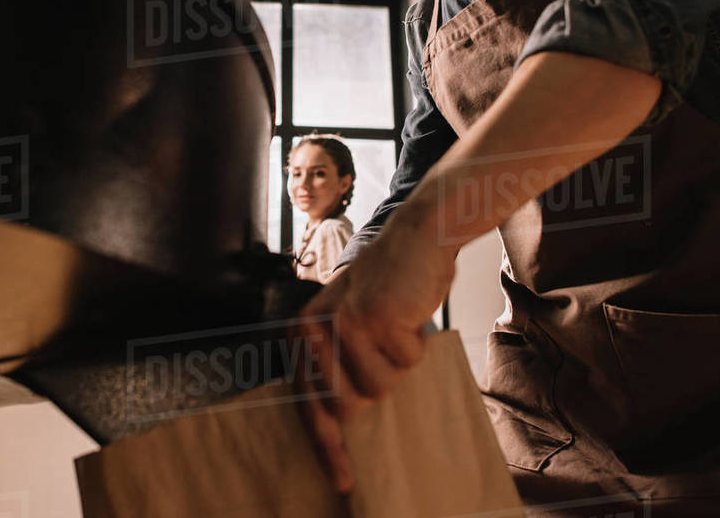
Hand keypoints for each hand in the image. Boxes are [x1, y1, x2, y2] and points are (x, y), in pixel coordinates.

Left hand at [288, 205, 454, 492]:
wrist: (417, 237)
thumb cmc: (388, 288)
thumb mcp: (351, 324)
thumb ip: (339, 366)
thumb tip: (342, 422)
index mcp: (302, 335)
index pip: (309, 406)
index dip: (327, 448)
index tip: (344, 481)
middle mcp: (314, 330)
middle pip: (348, 406)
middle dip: (376, 386)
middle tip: (385, 345)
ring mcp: (342, 324)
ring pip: (381, 387)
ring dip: (399, 362)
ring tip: (395, 326)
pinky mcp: (374, 318)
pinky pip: (408, 361)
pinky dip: (417, 343)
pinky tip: (408, 313)